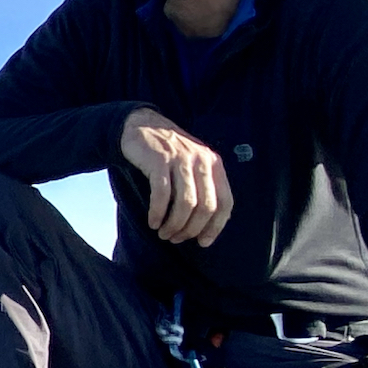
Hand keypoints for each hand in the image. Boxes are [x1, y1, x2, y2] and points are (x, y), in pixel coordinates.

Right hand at [120, 107, 235, 246]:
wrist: (142, 125)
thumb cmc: (168, 152)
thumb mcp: (193, 164)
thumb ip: (202, 186)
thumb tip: (204, 224)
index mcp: (214, 165)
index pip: (225, 203)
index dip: (216, 227)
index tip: (202, 242)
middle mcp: (202, 162)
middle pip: (205, 207)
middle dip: (191, 229)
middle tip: (176, 238)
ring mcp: (181, 161)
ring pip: (185, 203)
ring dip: (174, 225)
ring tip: (163, 233)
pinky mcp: (160, 161)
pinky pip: (162, 194)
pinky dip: (157, 213)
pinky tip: (152, 222)